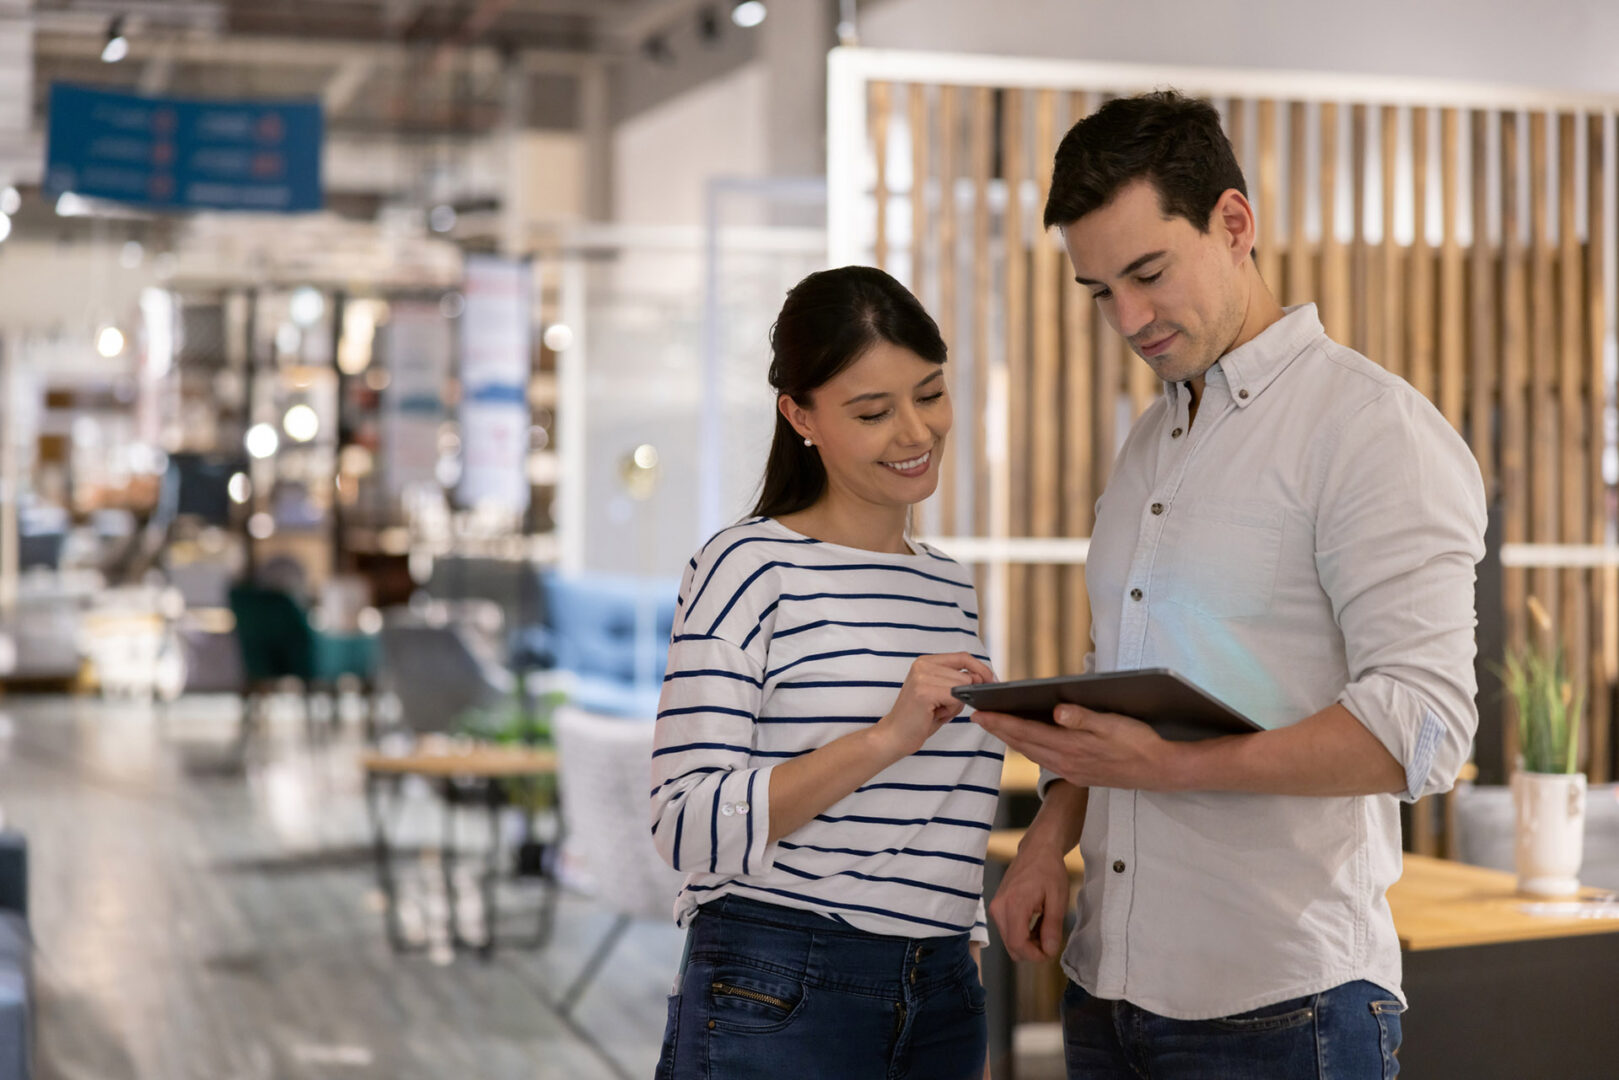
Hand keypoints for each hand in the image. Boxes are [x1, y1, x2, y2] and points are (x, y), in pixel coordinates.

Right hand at [873, 653, 996, 758]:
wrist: (894, 736)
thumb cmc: (920, 717)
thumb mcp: (942, 694)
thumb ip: (959, 681)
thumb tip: (981, 677)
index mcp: (926, 661)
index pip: (963, 657)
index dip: (981, 669)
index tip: (992, 682)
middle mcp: (923, 664)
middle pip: (966, 675)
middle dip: (963, 696)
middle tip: (942, 708)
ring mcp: (922, 676)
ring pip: (963, 687)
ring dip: (956, 704)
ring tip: (936, 711)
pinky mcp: (923, 691)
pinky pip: (955, 698)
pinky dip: (951, 710)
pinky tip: (935, 714)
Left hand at [973, 703, 1180, 789]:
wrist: (1160, 770)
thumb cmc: (1139, 742)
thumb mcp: (1113, 724)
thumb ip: (1083, 718)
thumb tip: (1056, 712)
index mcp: (1071, 747)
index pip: (1026, 732)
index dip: (1001, 722)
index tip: (979, 713)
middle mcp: (1066, 762)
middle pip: (1023, 744)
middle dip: (999, 730)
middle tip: (977, 717)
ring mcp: (1072, 771)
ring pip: (1033, 754)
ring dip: (1012, 740)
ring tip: (997, 726)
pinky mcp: (1080, 774)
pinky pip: (1046, 760)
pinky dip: (1030, 748)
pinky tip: (1028, 741)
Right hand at [989, 842, 1069, 961]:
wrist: (1037, 850)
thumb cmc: (1049, 870)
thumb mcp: (1057, 899)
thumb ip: (1052, 927)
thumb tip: (1049, 951)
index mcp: (1013, 905)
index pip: (1018, 945)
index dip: (1035, 956)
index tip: (1051, 953)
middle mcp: (998, 908)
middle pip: (1011, 946)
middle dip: (1032, 951)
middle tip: (1051, 940)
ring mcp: (995, 907)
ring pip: (1009, 941)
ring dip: (1028, 942)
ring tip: (1046, 928)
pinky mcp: (996, 907)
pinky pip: (1007, 930)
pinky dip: (1022, 933)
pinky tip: (1036, 923)